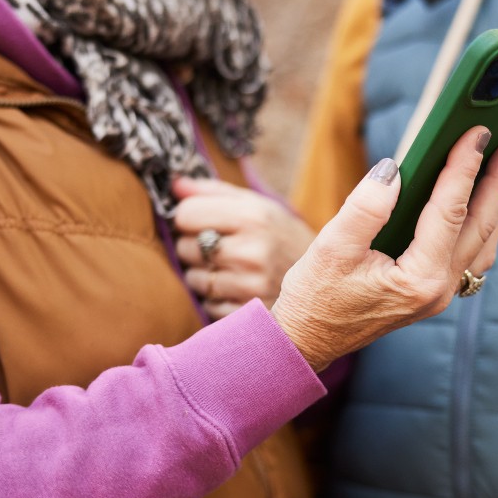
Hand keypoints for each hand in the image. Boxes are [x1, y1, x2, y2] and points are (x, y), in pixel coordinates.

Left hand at [173, 178, 315, 319]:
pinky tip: (238, 290)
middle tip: (220, 248)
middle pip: (186, 248)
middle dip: (195, 247)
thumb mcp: (256, 205)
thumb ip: (213, 192)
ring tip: (230, 269)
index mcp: (253, 217)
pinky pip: (208, 305)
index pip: (185, 214)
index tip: (201, 221)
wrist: (323, 279)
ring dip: (204, 275)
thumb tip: (173, 184)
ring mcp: (251, 286)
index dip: (188, 217)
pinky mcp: (250, 314)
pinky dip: (217, 299)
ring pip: (194, 279)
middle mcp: (251, 251)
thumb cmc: (280, 236)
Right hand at [272, 127, 497, 371]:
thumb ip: (366, 207)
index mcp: (419, 279)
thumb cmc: (315, 297)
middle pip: (480, 226)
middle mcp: (438, 290)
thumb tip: (395, 170)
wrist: (308, 340)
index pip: (450, 212)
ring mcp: (438, 295)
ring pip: (482, 243)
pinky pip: (470, 257)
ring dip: (495, 203)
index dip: (464, 168)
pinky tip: (479, 206)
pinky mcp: (431, 294)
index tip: (476, 133)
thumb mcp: (332, 247)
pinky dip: (481, 226)